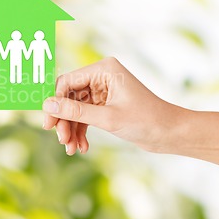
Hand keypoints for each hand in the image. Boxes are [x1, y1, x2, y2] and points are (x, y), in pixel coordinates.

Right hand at [42, 57, 178, 154]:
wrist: (171, 134)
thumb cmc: (146, 121)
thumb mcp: (108, 118)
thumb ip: (75, 112)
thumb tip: (48, 106)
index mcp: (104, 70)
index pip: (67, 82)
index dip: (55, 103)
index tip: (48, 123)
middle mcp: (101, 76)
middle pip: (69, 97)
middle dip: (64, 120)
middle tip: (61, 139)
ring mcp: (103, 90)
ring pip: (75, 109)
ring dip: (71, 129)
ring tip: (71, 148)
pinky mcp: (105, 104)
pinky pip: (84, 116)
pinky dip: (81, 131)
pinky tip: (81, 147)